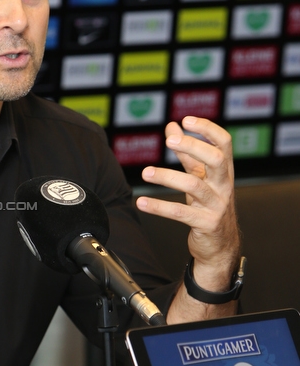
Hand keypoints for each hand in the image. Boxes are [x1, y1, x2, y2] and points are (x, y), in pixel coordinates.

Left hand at [135, 116, 239, 291]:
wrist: (220, 245)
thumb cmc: (209, 205)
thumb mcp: (200, 178)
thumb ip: (187, 153)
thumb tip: (172, 127)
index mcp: (224, 171)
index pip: (224, 143)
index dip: (207, 129)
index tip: (186, 119)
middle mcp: (224, 186)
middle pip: (215, 159)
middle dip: (193, 146)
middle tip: (169, 141)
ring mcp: (217, 205)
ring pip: (193, 185)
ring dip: (167, 176)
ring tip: (145, 172)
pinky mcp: (207, 224)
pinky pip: (180, 213)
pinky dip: (159, 207)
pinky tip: (141, 202)